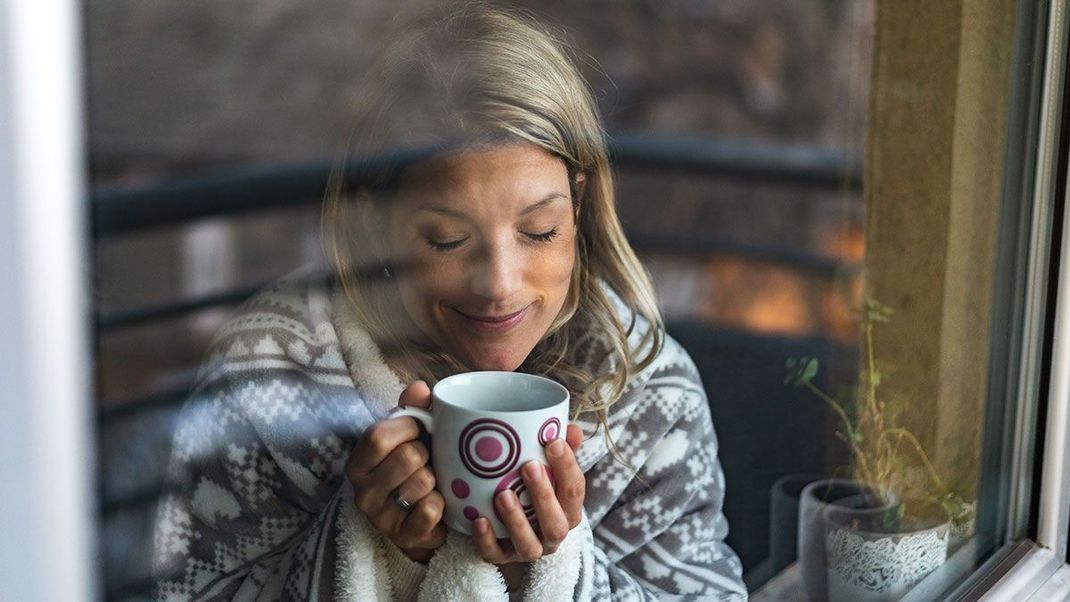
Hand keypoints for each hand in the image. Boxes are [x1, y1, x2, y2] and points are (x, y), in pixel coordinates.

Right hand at [346, 381, 446, 562]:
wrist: (418, 520)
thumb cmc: (411, 469)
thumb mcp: (407, 436)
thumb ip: (411, 409)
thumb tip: (420, 388)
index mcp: (357, 461)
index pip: (379, 435)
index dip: (409, 427)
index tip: (419, 430)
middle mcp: (361, 490)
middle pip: (407, 456)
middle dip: (427, 454)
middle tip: (427, 460)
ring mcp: (380, 516)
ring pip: (423, 482)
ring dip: (436, 479)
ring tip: (431, 482)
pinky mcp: (402, 535)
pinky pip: (431, 509)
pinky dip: (442, 503)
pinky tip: (436, 502)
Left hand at [472, 424, 584, 572]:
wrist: (512, 530)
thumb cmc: (534, 491)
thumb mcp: (549, 471)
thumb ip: (560, 451)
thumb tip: (572, 428)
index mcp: (568, 511)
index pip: (574, 491)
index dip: (567, 467)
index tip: (554, 442)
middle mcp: (553, 534)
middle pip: (556, 522)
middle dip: (543, 495)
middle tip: (529, 466)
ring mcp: (528, 549)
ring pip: (528, 544)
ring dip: (516, 520)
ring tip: (503, 495)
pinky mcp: (503, 558)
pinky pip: (495, 555)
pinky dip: (486, 540)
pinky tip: (479, 520)